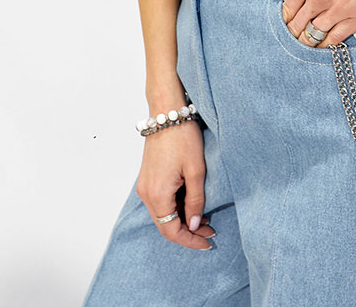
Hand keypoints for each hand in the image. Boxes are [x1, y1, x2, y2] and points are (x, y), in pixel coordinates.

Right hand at [136, 121, 215, 249]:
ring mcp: (145, 185)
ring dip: (182, 220)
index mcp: (157, 195)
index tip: (208, 242)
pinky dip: (175, 208)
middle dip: (188, 232)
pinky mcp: (147, 178)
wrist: (167, 112)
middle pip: (165, 226)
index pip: (172, 231)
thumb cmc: (182, 137)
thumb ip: (195, 201)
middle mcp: (146, 194)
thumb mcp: (196, 171)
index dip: (190, 241)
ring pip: (162, 215)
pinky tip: (191, 204)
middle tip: (211, 231)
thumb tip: (195, 225)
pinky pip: (160, 202)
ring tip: (205, 218)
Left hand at [259, 0, 355, 47]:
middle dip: (294, 29)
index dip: (287, 13)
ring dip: (309, 37)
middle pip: (298, 25)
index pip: (288, 7)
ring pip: (315, 35)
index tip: (290, 15)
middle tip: (296, 30)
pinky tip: (326, 39)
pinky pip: (337, 39)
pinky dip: (328, 42)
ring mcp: (341, 9)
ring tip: (309, 37)